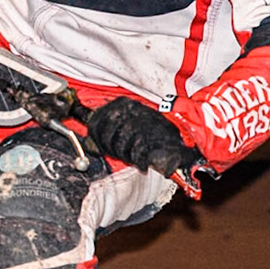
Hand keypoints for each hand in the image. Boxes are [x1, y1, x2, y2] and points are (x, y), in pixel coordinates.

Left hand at [84, 97, 202, 177]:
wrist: (182, 135)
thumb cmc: (152, 132)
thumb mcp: (126, 125)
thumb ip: (106, 132)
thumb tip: (87, 144)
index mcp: (121, 104)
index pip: (95, 124)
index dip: (96, 140)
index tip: (104, 148)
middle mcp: (131, 109)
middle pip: (106, 136)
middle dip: (112, 150)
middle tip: (123, 154)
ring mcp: (143, 121)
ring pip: (121, 145)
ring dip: (127, 156)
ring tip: (135, 156)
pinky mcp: (155, 136)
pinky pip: (138, 153)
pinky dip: (140, 162)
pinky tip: (143, 163)